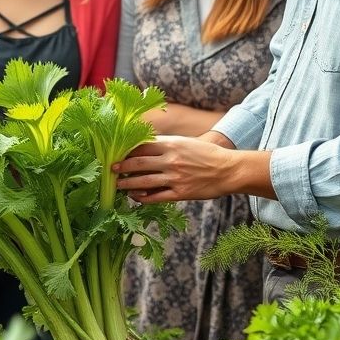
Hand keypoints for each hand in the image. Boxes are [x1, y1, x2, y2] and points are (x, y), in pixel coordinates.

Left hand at [113, 135, 236, 202]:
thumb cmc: (206, 154)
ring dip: (127, 184)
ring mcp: (175, 178)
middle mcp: (170, 160)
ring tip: (117, 185)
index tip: (115, 153)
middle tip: (111, 169)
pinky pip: (156, 197)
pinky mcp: (180, 193)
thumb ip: (165, 144)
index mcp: (171, 144)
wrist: (228, 170)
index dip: (126, 151)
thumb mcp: (185, 142)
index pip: (141, 147)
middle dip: (122, 167)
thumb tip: (144, 144)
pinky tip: (135, 197)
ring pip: (144, 182)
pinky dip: (143, 197)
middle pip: (138, 164)